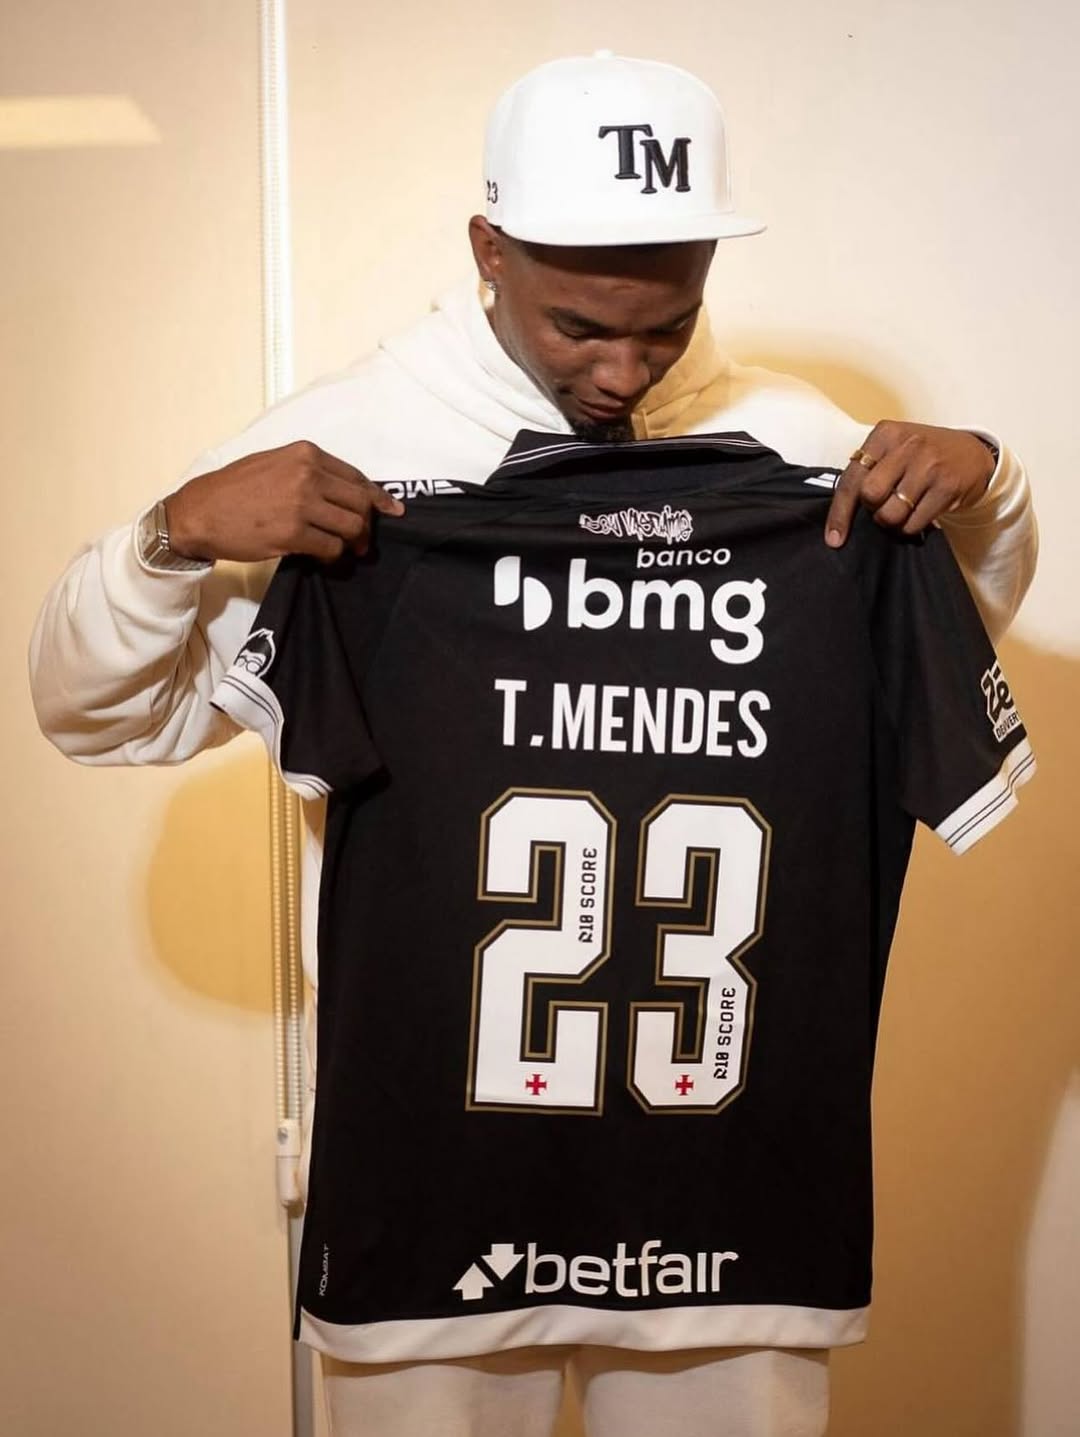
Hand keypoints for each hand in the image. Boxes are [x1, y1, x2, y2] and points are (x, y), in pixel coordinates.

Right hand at [165, 441, 404, 562]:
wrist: (199, 511)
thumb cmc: (234, 489)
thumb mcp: (274, 463)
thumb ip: (309, 472)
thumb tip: (342, 492)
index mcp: (306, 453)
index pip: (356, 477)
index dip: (378, 497)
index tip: (392, 511)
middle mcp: (308, 474)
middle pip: (360, 502)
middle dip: (367, 525)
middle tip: (363, 541)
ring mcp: (301, 503)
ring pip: (351, 526)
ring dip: (353, 543)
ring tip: (346, 552)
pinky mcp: (293, 532)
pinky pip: (331, 547)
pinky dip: (333, 556)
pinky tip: (325, 559)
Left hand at [825, 421, 995, 547]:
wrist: (972, 453)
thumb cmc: (922, 455)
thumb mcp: (894, 448)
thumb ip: (868, 470)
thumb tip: (840, 516)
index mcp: (886, 434)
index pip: (852, 478)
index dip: (839, 512)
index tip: (834, 538)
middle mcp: (908, 446)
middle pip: (870, 496)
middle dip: (873, 509)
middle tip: (885, 504)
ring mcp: (929, 466)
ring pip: (890, 514)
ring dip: (891, 521)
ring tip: (903, 509)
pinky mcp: (947, 487)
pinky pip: (913, 524)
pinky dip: (910, 527)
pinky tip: (919, 514)